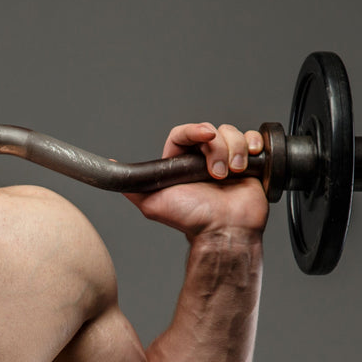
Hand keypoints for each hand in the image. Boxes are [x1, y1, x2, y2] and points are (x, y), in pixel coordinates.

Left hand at [125, 122, 268, 242]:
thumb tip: (108, 168)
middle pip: (211, 131)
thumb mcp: (152, 203)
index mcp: (181, 164)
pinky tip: (249, 162)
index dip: (194, 130)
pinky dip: (253, 146)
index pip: (184, 133)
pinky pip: (252, 140)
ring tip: (232, 174)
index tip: (204, 134)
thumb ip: (133, 185)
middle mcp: (204, 160)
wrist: (224, 230)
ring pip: (232, 133)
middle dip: (216, 148)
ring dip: (234, 151)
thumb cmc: (192, 220)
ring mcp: (227, 160)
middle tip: (215, 173)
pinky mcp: (249, 163)